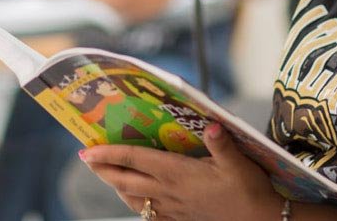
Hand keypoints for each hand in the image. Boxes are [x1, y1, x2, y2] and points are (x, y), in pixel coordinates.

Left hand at [81, 123, 282, 220]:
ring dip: (115, 186)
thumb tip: (213, 124)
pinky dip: (136, 205)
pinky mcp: (179, 219)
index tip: (88, 149)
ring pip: (132, 199)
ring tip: (106, 174)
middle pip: (124, 180)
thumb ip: (222, 144)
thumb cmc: (249, 190)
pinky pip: (148, 214)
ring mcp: (172, 208)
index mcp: (177, 173)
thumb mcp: (238, 163)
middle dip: (102, 169)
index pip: (134, 160)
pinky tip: (136, 199)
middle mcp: (168, 191)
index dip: (109, 153)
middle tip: (87, 158)